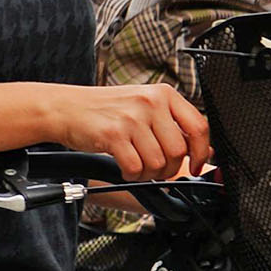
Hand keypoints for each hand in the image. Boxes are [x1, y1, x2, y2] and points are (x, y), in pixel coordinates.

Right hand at [40, 83, 212, 179]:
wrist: (67, 108)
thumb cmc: (106, 110)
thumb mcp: (144, 106)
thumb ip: (172, 125)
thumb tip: (203, 152)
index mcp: (163, 94)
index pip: (198, 126)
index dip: (201, 152)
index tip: (194, 166)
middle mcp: (150, 102)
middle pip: (178, 150)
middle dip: (169, 168)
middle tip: (155, 169)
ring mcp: (132, 118)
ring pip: (158, 162)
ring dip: (148, 174)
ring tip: (136, 166)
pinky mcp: (113, 134)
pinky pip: (135, 168)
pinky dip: (132, 176)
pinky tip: (124, 168)